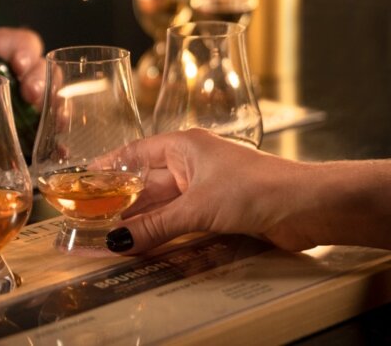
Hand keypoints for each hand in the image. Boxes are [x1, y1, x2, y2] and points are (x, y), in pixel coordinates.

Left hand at [0, 27, 45, 153]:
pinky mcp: (19, 131)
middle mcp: (14, 74)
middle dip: (44, 84)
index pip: (22, 43)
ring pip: (50, 101)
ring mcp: (20, 103)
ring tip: (55, 125)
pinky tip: (58, 152)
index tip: (19, 67)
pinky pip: (42, 133)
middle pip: (44, 72)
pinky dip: (52, 142)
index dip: (27, 52)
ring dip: (56, 112)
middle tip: (33, 97)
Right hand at [104, 129, 316, 254]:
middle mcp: (191, 164)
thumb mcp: (197, 207)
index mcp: (184, 145)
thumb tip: (118, 240)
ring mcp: (205, 188)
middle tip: (92, 219)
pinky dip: (163, 232)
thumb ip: (155, 225)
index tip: (85, 178)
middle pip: (146, 183)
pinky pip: (180, 221)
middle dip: (122, 202)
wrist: (306, 207)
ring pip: (163, 205)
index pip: (135, 153)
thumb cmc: (257, 188)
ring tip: (112, 238)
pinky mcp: (219, 211)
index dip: (110, 166)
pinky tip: (146, 244)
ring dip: (142, 221)